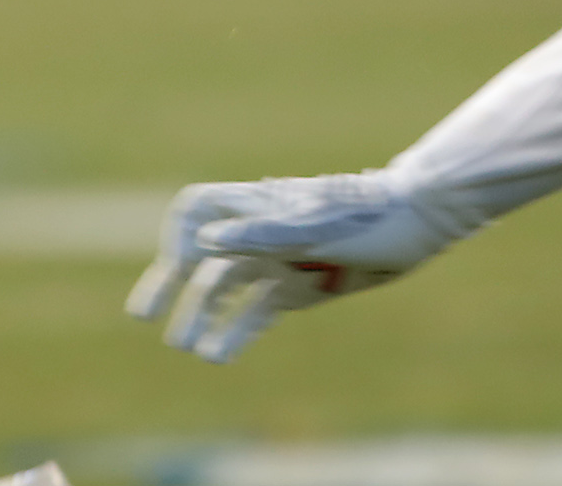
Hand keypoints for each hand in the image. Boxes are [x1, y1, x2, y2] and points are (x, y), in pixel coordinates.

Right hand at [126, 171, 469, 362]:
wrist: (416, 224)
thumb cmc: (365, 215)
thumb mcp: (312, 225)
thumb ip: (259, 233)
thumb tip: (204, 241)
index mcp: (258, 205)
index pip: (197, 210)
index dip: (176, 236)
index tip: (176, 267)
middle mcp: (260, 232)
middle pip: (202, 255)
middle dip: (172, 284)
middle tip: (145, 316)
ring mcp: (278, 260)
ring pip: (226, 289)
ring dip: (202, 316)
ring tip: (187, 348)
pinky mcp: (298, 287)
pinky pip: (257, 312)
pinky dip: (237, 331)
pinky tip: (220, 355)